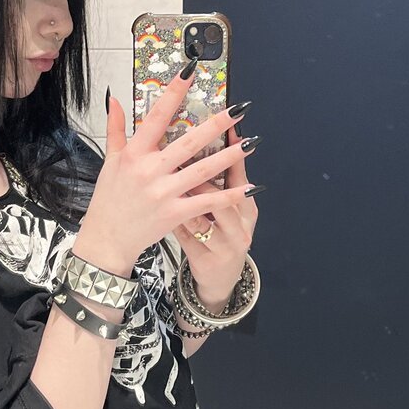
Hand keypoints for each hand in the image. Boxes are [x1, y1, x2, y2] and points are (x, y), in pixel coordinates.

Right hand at [80, 63, 257, 266]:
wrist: (107, 238)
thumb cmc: (108, 200)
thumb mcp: (109, 161)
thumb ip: (115, 129)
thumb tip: (115, 99)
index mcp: (134, 154)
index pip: (156, 116)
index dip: (174, 92)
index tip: (190, 72)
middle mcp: (150, 170)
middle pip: (189, 142)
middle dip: (217, 124)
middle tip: (240, 109)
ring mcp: (163, 192)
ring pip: (203, 169)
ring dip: (230, 156)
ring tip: (251, 143)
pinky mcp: (174, 213)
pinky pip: (206, 202)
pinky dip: (228, 196)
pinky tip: (248, 188)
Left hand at [170, 121, 258, 305]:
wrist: (221, 277)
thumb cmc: (222, 234)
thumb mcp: (229, 210)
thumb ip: (218, 180)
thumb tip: (206, 141)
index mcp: (246, 209)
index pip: (240, 177)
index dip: (232, 153)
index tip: (226, 130)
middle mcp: (241, 226)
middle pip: (225, 196)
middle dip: (207, 174)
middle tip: (188, 155)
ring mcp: (225, 245)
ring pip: (205, 218)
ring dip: (188, 198)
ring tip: (172, 180)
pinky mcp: (207, 259)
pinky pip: (188, 236)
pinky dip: (176, 222)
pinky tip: (162, 210)